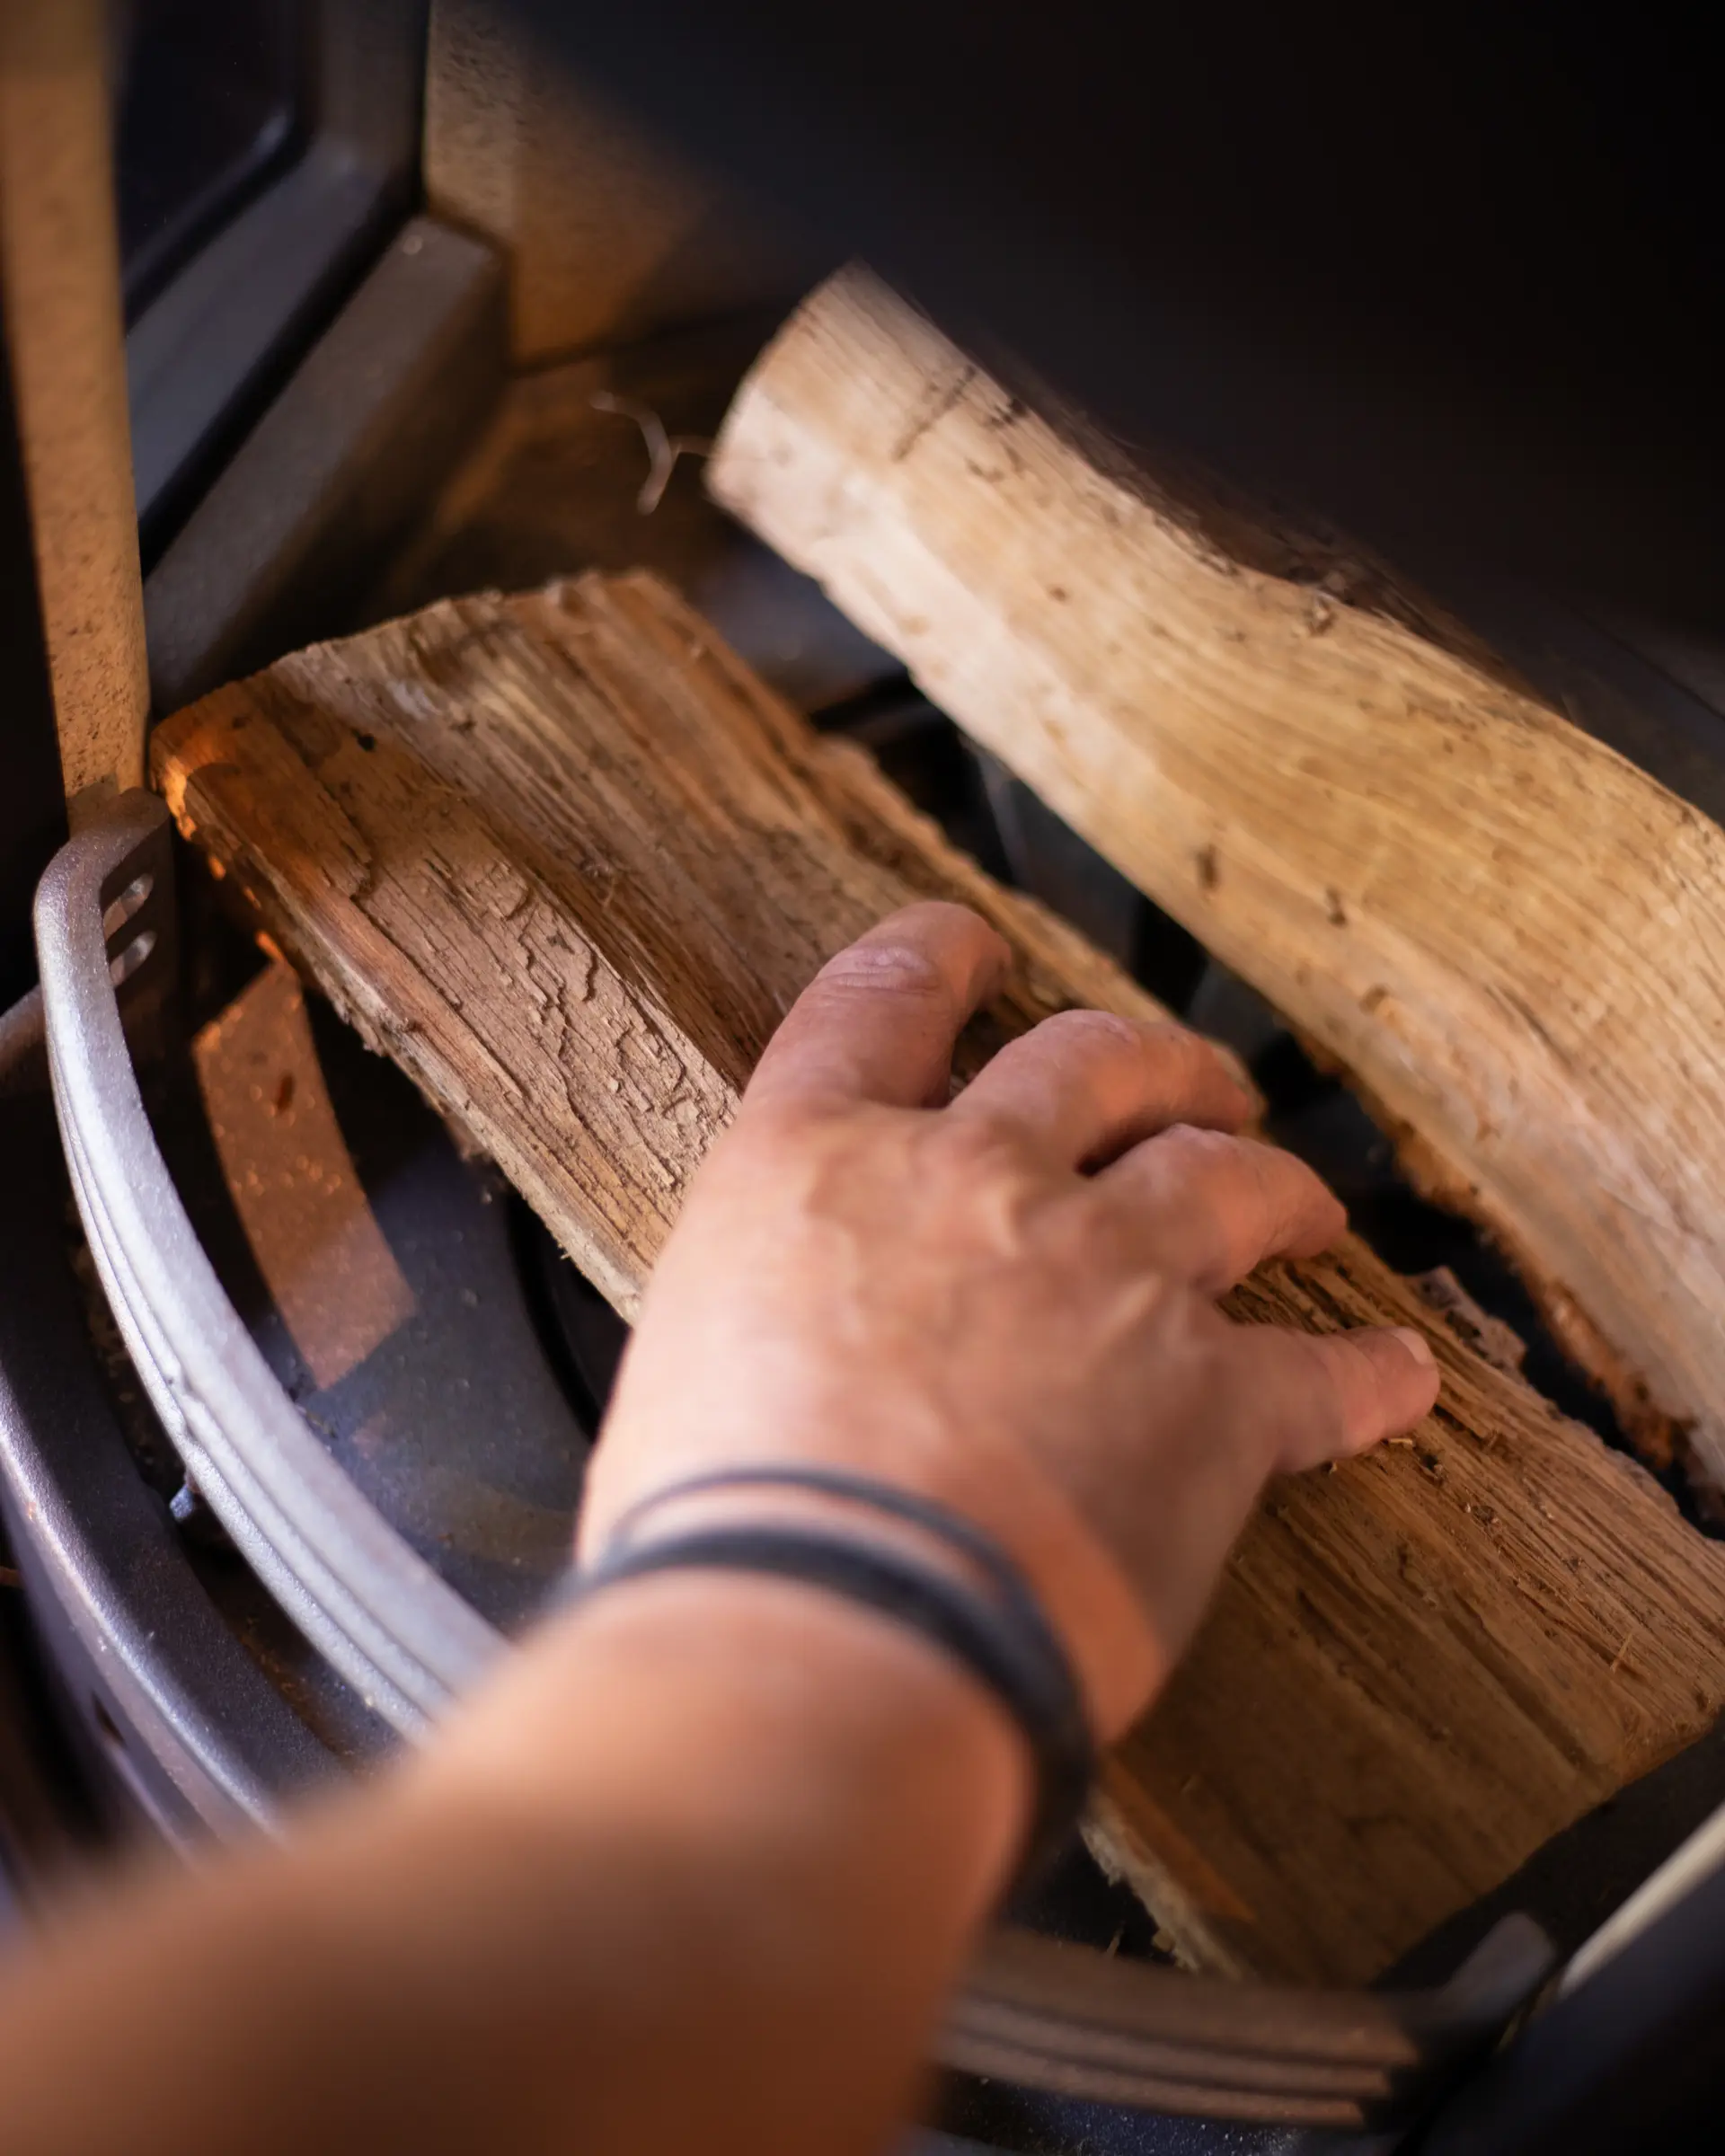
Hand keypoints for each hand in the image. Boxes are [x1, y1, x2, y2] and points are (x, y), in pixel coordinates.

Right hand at [582, 903, 1437, 1738]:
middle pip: (1092, 1060)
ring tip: (1299, 1201)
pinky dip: (1366, 1375)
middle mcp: (974, 1181)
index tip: (970, 945)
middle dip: (1153, 1063)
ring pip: (1224, 1179)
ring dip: (1273, 1182)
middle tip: (1187, 1085)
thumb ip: (764, 1310)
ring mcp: (1105, 1273)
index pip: (880, 1003)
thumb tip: (791, 1355)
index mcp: (821, 1162)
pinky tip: (1395, 1374)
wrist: (827, 1627)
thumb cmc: (722, 1525)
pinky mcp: (1210, 1398)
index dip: (935, 958)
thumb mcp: (689, 1361)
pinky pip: (1321, 1371)